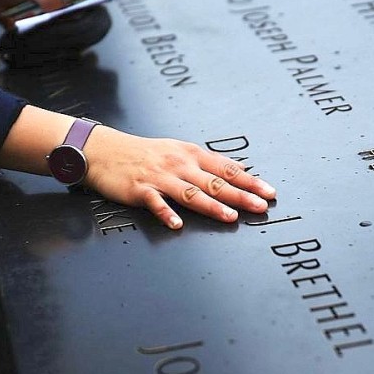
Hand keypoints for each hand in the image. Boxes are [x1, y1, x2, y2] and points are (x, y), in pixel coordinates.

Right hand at [83, 126, 276, 229]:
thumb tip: (238, 169)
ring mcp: (160, 177)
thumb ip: (207, 162)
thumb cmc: (144, 153)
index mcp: (191, 155)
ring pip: (191, 193)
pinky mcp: (140, 189)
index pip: (226, 168)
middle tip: (261, 206)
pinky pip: (156, 203)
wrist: (105, 150)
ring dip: (212, 206)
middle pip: (215, 182)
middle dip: (240, 195)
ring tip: (231, 217)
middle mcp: (179, 164)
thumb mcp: (179, 150)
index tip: (269, 191)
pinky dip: (166, 213)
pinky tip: (177, 224)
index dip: (250, 181)